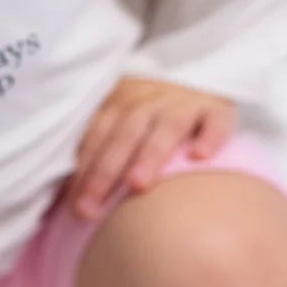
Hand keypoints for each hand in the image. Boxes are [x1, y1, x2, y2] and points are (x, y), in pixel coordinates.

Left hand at [62, 75, 237, 218]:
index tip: (75, 206)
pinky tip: (200, 157)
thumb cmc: (153, 118)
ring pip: (166, 126)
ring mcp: (185, 101)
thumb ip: (101, 149)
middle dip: (106, 170)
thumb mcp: (124, 123)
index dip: (85, 168)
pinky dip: (210, 136)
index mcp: (121, 100)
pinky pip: (215, 121)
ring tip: (137, 184)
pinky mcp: (218, 108)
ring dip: (150, 154)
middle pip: (125, 132)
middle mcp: (151, 98)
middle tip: (93, 207)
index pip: (98, 133)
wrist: (202, 79)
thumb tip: (68, 195)